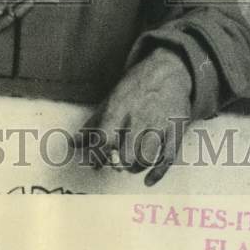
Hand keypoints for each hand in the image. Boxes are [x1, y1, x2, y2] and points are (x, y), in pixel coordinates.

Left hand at [73, 49, 192, 185]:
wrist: (168, 70)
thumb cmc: (135, 87)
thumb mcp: (111, 99)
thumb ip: (92, 124)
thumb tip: (73, 144)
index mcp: (119, 108)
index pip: (104, 139)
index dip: (98, 155)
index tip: (98, 159)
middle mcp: (139, 117)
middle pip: (126, 155)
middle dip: (119, 164)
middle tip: (117, 161)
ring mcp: (160, 125)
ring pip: (145, 159)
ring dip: (135, 167)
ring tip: (131, 164)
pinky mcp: (176, 130)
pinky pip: (167, 159)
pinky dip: (157, 173)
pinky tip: (148, 180)